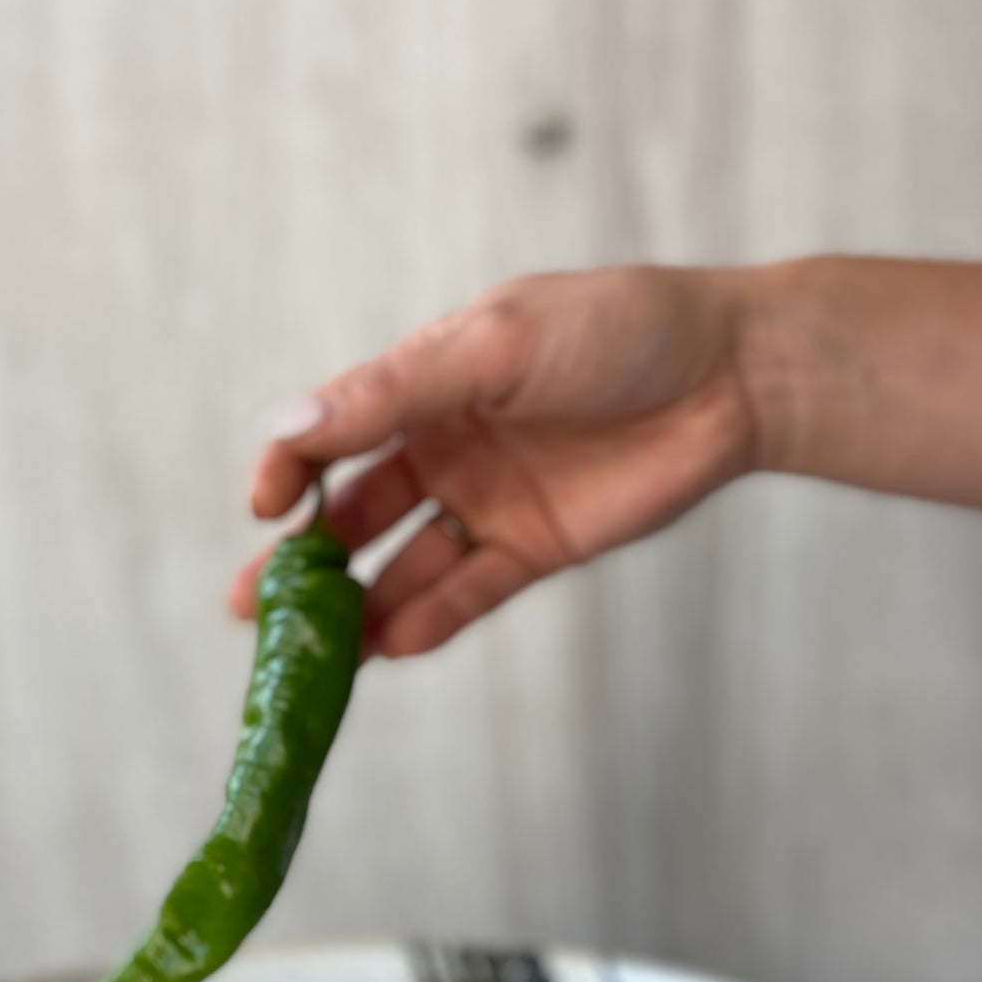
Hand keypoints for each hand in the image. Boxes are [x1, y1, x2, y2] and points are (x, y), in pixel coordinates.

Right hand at [229, 267, 756, 657]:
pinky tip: (391, 644)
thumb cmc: (617, 330)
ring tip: (313, 651)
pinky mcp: (535, 548)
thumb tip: (294, 425)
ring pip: (402, 563)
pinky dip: (430, 618)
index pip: (332, 431)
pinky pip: (467, 591)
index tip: (264, 506)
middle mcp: (444, 444)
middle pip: (353, 512)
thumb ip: (397, 391)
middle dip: (300, 561)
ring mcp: (487, 501)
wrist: (733, 375)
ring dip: (356, 606)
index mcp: (424, 382)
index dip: (289, 467)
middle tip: (248, 607)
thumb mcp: (498, 345)